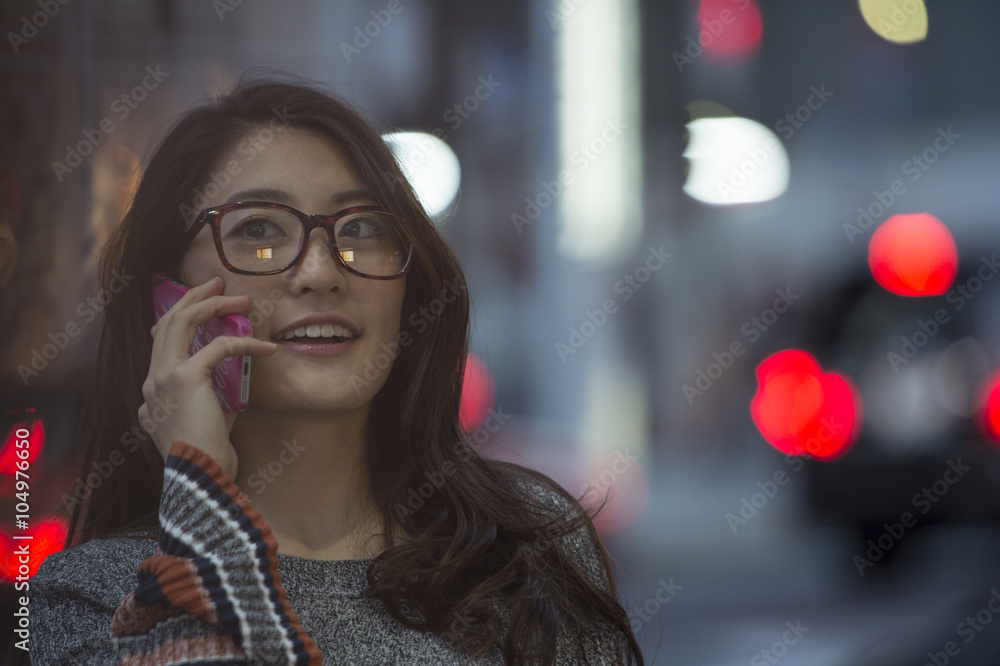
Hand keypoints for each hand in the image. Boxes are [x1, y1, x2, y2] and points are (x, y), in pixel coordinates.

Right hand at [141, 276, 276, 478]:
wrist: (201, 476)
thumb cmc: (209, 457)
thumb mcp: (209, 421)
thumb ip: (215, 397)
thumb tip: (236, 380)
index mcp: (151, 393)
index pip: (160, 342)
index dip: (182, 318)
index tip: (206, 306)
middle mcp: (151, 381)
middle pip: (166, 322)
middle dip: (193, 298)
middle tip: (217, 284)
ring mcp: (163, 377)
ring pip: (181, 321)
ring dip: (212, 304)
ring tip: (240, 299)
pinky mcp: (185, 378)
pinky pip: (218, 346)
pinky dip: (245, 343)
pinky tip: (266, 348)